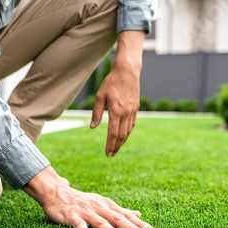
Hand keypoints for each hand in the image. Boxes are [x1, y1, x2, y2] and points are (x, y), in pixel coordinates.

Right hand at [23, 166, 152, 227]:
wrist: (56, 191)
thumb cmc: (81, 200)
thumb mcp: (102, 203)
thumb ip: (119, 210)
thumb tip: (138, 214)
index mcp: (107, 205)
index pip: (126, 215)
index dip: (138, 223)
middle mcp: (99, 207)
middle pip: (117, 219)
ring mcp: (86, 211)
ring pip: (101, 223)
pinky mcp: (72, 216)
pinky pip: (79, 226)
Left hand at [90, 31, 144, 156]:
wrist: (127, 72)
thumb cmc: (111, 82)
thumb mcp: (100, 96)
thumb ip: (96, 113)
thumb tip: (92, 127)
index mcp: (116, 111)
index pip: (113, 133)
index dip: (110, 144)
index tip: (107, 153)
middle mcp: (125, 113)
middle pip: (121, 135)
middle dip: (116, 146)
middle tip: (111, 154)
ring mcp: (132, 111)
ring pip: (128, 131)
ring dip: (122, 141)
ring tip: (117, 148)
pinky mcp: (135, 108)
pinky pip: (132, 124)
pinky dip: (128, 132)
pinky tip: (124, 136)